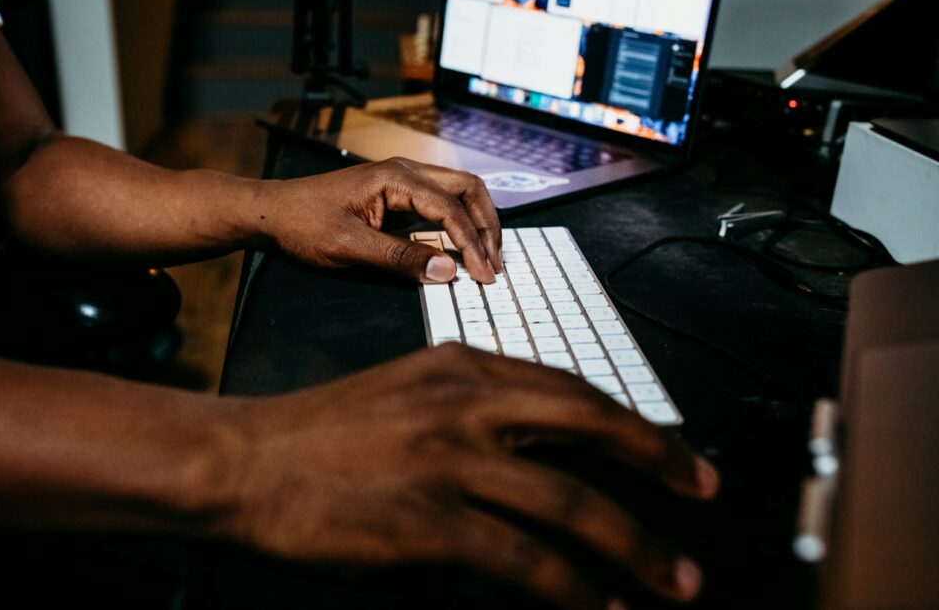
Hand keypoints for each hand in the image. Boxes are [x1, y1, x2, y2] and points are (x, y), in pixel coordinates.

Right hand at [221, 344, 719, 607]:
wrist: (247, 462)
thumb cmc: (325, 433)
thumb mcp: (410, 394)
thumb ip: (478, 413)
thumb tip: (548, 461)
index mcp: (465, 366)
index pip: (573, 388)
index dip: (635, 425)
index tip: (678, 456)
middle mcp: (467, 404)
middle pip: (590, 429)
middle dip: (660, 466)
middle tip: (707, 496)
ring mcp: (450, 464)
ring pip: (572, 506)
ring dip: (636, 549)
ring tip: (676, 582)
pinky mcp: (430, 526)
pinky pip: (526, 563)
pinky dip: (577, 592)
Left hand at [262, 158, 501, 282]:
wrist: (273, 212)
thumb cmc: (303, 224)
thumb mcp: (349, 247)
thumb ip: (400, 259)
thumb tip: (448, 271)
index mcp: (395, 177)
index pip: (450, 208)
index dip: (472, 243)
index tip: (483, 276)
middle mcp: (405, 171)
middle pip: (467, 188)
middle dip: (487, 225)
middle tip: (495, 264)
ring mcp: (403, 181)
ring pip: (458, 193)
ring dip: (476, 223)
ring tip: (485, 258)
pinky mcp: (398, 195)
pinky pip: (440, 204)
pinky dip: (458, 225)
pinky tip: (462, 249)